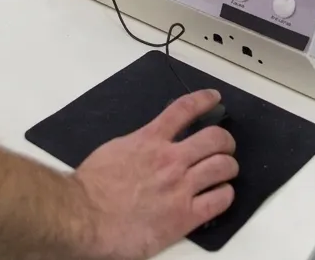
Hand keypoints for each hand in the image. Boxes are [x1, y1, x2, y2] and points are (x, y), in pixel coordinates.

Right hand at [73, 89, 237, 259]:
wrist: (85, 217)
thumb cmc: (92, 188)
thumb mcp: (115, 149)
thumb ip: (138, 144)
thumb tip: (149, 144)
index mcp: (150, 140)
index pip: (185, 110)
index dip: (204, 100)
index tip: (214, 98)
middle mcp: (170, 160)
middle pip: (215, 138)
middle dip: (225, 140)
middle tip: (225, 145)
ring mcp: (180, 187)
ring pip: (223, 167)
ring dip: (229, 167)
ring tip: (227, 170)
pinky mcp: (184, 216)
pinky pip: (219, 200)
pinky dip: (225, 194)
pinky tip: (221, 194)